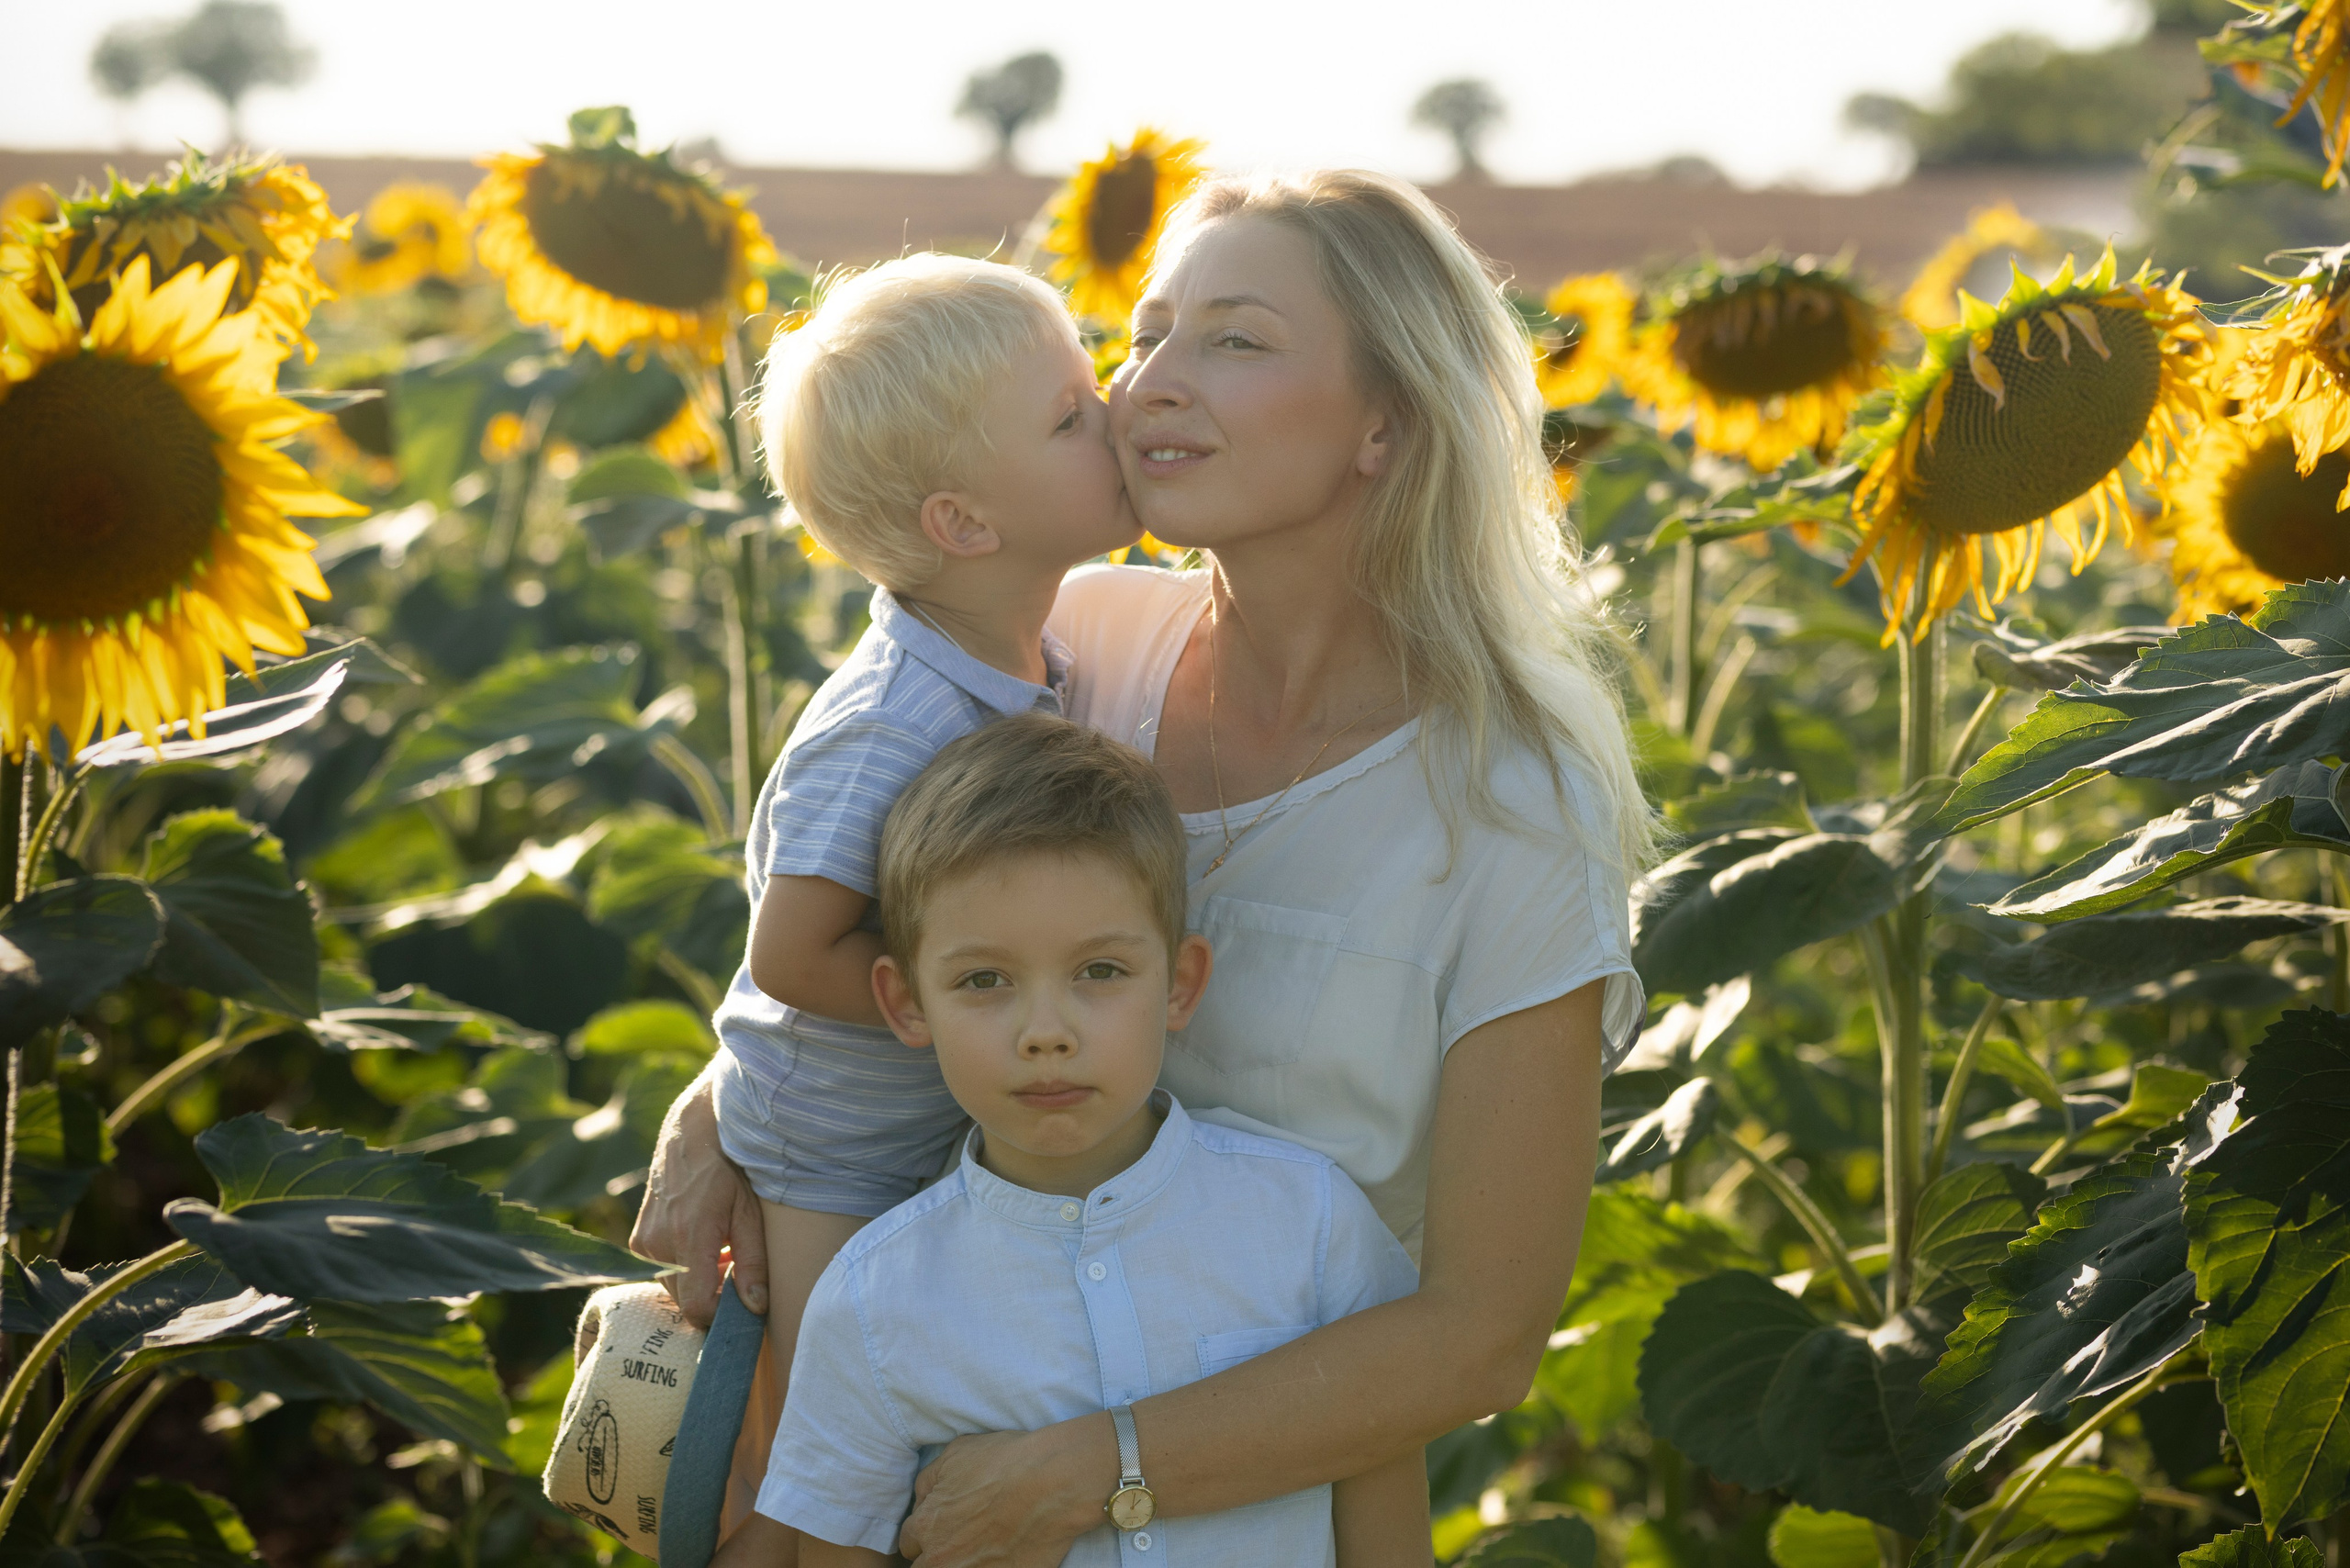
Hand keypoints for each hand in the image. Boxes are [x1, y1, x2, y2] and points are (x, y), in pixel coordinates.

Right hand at [629, 1065, 769, 1323]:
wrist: (692, 1134)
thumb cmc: (729, 1171)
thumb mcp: (749, 1213)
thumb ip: (753, 1262)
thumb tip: (755, 1308)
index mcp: (689, 1237)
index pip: (696, 1306)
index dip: (720, 1314)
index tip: (740, 1304)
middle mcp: (658, 1244)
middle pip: (684, 1301)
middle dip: (712, 1296)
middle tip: (736, 1271)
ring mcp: (643, 1242)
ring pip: (673, 1287)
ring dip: (698, 1281)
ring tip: (722, 1252)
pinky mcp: (638, 1239)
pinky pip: (661, 1271)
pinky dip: (684, 1268)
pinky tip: (704, 1245)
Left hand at [896, 1418, 1111, 1565]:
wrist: (1053, 1482)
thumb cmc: (1006, 1462)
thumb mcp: (956, 1454)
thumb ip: (929, 1481)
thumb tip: (923, 1498)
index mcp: (926, 1526)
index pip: (908, 1543)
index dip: (925, 1533)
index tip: (940, 1528)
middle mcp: (942, 1557)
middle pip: (926, 1566)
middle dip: (938, 1555)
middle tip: (960, 1541)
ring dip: (962, 1563)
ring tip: (982, 1549)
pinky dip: (991, 1567)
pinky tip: (1003, 1554)